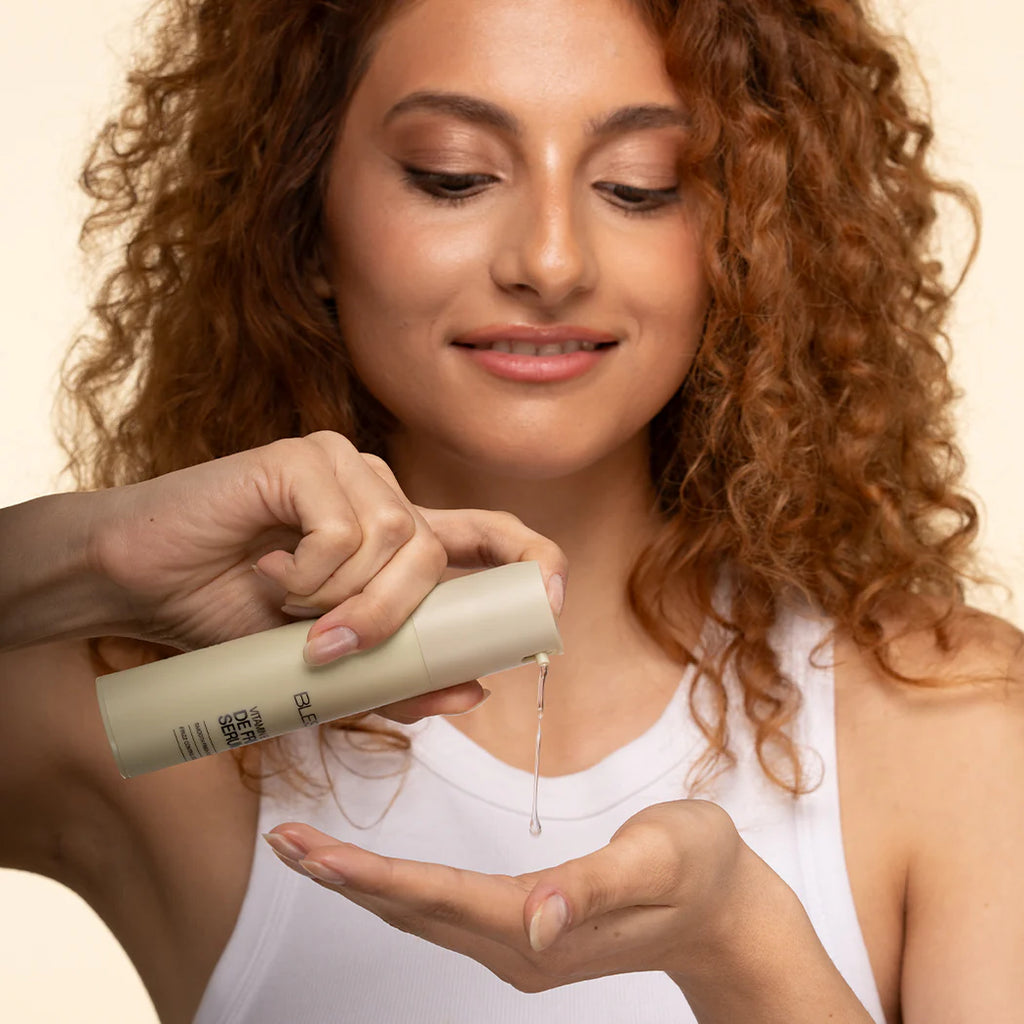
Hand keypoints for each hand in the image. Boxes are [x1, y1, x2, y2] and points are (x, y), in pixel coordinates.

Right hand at [79, 431, 565, 718]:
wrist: (139, 585)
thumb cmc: (228, 619)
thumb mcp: (325, 671)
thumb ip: (397, 681)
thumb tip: (477, 688)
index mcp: (396, 539)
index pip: (490, 535)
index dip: (534, 559)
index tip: (553, 602)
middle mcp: (380, 494)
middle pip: (437, 553)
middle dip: (397, 619)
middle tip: (332, 650)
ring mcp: (345, 466)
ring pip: (397, 540)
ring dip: (344, 598)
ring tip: (287, 604)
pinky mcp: (304, 455)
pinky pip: (345, 527)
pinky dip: (311, 571)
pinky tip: (268, 566)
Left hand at [262, 800, 772, 992]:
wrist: (729, 913)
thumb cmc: (700, 871)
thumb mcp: (659, 861)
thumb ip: (593, 887)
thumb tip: (536, 918)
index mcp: (543, 930)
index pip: (438, 899)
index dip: (370, 875)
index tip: (311, 850)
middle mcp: (519, 949)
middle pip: (414, 912)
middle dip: (344, 879)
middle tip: (283, 842)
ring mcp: (521, 947)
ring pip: (422, 916)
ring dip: (362, 886)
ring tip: (309, 853)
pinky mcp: (525, 934)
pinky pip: (445, 913)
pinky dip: (398, 890)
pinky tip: (375, 876)